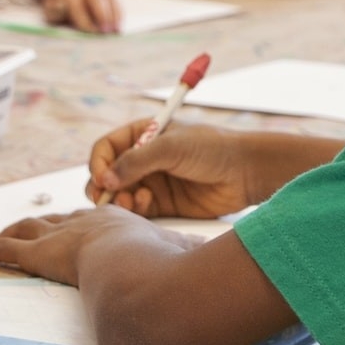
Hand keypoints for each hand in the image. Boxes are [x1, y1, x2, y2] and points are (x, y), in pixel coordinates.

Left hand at [0, 208, 185, 285]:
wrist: (137, 266)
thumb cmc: (162, 265)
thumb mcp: (178, 256)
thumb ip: (186, 256)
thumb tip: (207, 261)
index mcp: (116, 223)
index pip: (92, 221)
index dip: (80, 223)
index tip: (75, 226)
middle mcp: (84, 223)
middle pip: (55, 220)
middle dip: (41, 223)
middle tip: (29, 226)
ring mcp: (60, 236)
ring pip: (26, 231)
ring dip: (9, 234)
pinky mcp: (39, 255)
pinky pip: (6, 251)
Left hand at [41, 0, 120, 33]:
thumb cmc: (59, 0)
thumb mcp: (50, 6)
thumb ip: (54, 11)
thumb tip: (62, 7)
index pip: (77, 6)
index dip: (84, 19)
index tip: (90, 32)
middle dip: (102, 14)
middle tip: (105, 31)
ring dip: (115, 14)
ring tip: (116, 31)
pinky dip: (119, 12)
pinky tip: (120, 27)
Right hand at [88, 120, 253, 218]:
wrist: (245, 173)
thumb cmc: (212, 149)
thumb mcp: (171, 147)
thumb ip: (136, 161)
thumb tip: (104, 179)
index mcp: (143, 134)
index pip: (106, 148)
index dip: (98, 162)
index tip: (101, 177)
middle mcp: (143, 159)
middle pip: (107, 174)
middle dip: (102, 186)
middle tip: (105, 197)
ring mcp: (152, 182)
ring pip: (119, 195)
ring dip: (118, 199)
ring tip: (132, 200)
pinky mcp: (163, 205)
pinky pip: (137, 210)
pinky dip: (134, 209)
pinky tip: (144, 203)